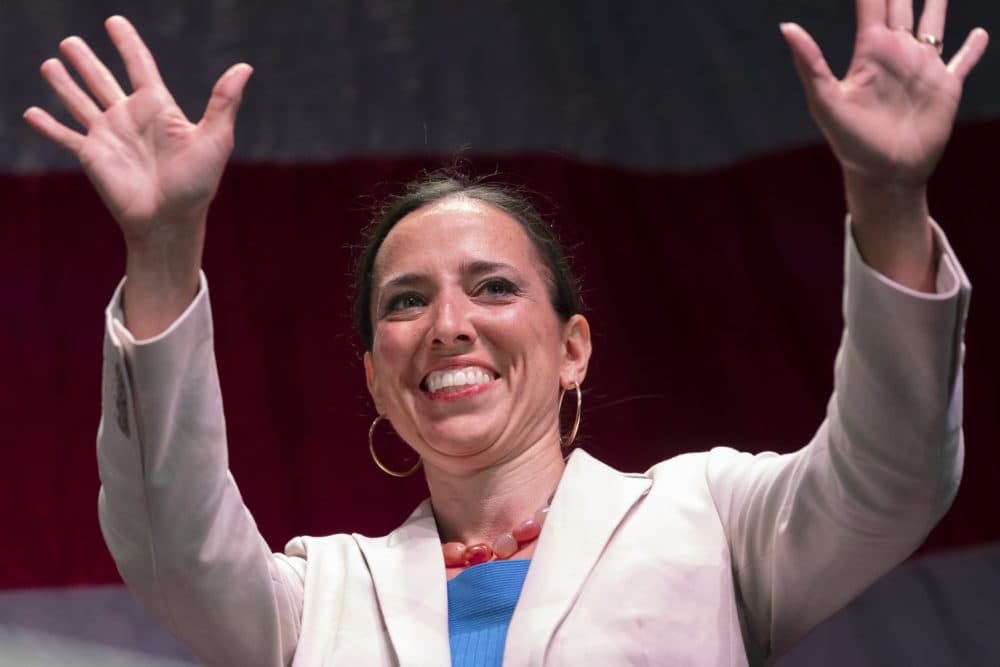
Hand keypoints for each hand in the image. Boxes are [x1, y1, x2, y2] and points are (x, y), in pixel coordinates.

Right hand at [24, 15, 251, 244]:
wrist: (170, 221)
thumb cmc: (197, 184)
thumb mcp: (214, 139)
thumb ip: (224, 102)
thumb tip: (244, 67)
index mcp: (158, 109)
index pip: (140, 66)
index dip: (128, 43)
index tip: (114, 21)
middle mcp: (130, 118)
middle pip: (103, 80)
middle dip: (87, 61)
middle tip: (70, 41)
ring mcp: (109, 136)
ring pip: (80, 102)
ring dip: (64, 84)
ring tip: (49, 63)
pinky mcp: (92, 156)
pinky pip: (64, 137)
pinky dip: (47, 126)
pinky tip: (30, 113)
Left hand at [781, 0, 987, 290]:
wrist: (884, 175)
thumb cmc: (851, 143)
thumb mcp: (826, 101)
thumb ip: (809, 63)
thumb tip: (786, 27)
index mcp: (870, 51)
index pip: (871, 4)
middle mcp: (897, 53)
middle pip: (901, 5)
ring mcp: (922, 69)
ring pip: (933, 24)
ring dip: (937, 4)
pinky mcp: (945, 87)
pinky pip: (962, 62)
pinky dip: (971, 49)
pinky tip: (980, 34)